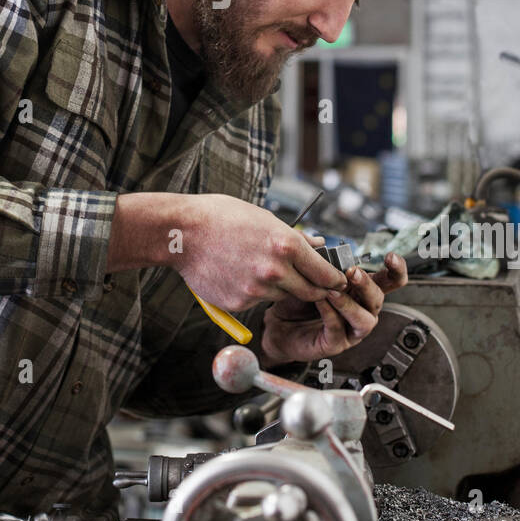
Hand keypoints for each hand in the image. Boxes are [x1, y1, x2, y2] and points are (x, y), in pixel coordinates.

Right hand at [169, 194, 347, 312]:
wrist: (182, 233)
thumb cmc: (221, 217)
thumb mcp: (264, 218)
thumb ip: (295, 237)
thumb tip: (318, 244)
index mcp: (286, 245)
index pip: (325, 273)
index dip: (334, 279)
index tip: (337, 281)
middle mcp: (276, 270)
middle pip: (311, 292)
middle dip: (315, 289)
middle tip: (313, 283)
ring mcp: (256, 290)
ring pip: (282, 295)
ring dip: (281, 287)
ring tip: (260, 266)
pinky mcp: (239, 303)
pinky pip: (257, 300)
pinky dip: (255, 292)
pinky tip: (239, 273)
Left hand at [260, 247, 407, 365]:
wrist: (277, 323)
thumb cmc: (297, 298)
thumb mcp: (309, 274)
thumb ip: (318, 260)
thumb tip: (321, 242)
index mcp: (361, 290)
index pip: (389, 281)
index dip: (396, 270)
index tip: (390, 257)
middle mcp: (362, 310)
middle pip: (378, 298)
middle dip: (367, 285)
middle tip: (352, 272)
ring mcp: (351, 329)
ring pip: (365, 319)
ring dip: (350, 304)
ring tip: (332, 291)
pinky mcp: (336, 343)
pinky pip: (339, 329)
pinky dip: (331, 314)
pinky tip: (320, 302)